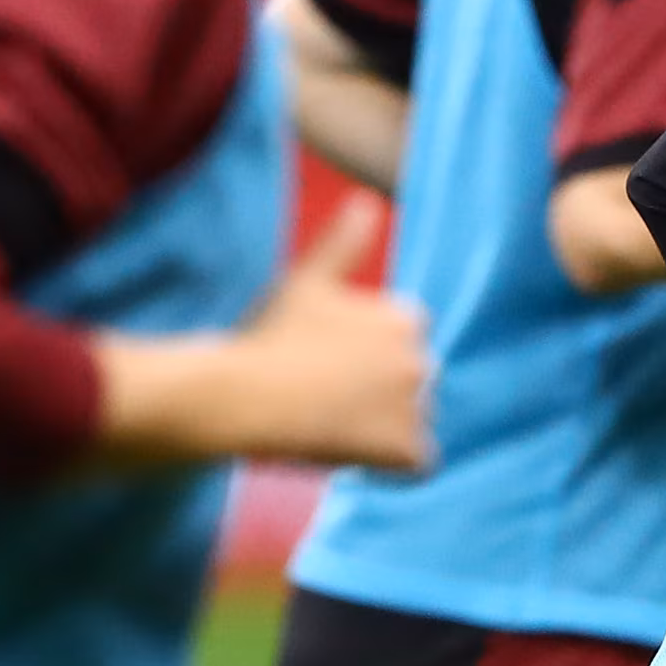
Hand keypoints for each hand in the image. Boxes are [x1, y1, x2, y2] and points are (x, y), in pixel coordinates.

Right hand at [230, 194, 433, 469]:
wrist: (245, 396)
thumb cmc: (268, 335)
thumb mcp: (307, 278)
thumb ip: (344, 241)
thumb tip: (367, 200)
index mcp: (405, 317)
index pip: (405, 342)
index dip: (366, 356)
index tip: (326, 362)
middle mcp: (420, 359)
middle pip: (411, 382)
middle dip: (379, 391)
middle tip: (324, 397)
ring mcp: (415, 407)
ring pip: (412, 422)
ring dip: (383, 428)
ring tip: (331, 424)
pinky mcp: (405, 449)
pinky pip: (417, 464)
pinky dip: (392, 465)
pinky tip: (354, 455)